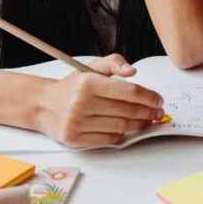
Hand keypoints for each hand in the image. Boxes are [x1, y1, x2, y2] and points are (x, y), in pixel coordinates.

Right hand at [37, 53, 164, 147]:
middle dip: (148, 112)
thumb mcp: (91, 68)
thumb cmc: (73, 87)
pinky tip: (128, 129)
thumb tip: (132, 71)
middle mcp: (81, 103)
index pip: (128, 91)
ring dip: (139, 125)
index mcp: (88, 83)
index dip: (149, 97)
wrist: (44, 105)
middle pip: (127, 111)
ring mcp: (77, 123)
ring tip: (146, 120)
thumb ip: (114, 63)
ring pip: (121, 127)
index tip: (158, 100)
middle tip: (157, 112)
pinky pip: (108, 140)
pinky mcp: (75, 139)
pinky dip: (122, 135)